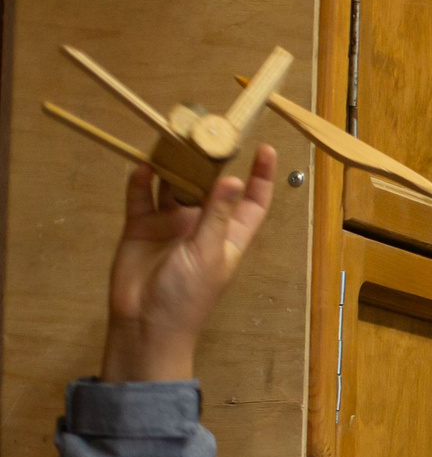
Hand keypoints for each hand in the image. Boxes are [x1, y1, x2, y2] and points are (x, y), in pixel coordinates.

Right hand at [101, 145, 278, 384]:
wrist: (145, 322)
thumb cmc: (187, 297)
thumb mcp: (208, 254)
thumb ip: (217, 216)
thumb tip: (235, 180)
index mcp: (229, 236)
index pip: (253, 203)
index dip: (262, 177)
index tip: (266, 149)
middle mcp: (202, 226)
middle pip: (211, 186)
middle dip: (211, 162)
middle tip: (208, 134)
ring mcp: (171, 225)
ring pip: (174, 186)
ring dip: (174, 167)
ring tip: (174, 142)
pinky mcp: (141, 226)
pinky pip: (141, 196)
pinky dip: (141, 181)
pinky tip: (143, 167)